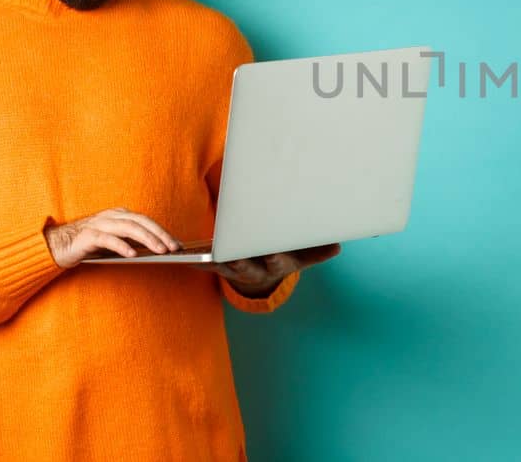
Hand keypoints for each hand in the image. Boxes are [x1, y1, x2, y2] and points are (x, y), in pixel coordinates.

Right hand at [42, 207, 183, 268]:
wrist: (57, 246)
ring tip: (159, 251)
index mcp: (119, 215)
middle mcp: (111, 216)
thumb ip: (131, 242)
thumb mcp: (115, 242)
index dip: (163, 231)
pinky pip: (107, 239)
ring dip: (147, 239)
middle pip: (141, 222)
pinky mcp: (88, 236)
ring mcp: (100, 224)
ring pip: (128, 228)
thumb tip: (157, 249)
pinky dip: (122, 246)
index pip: (146, 221)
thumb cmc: (89, 245)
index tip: (177, 244)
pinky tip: (132, 254)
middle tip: (173, 248)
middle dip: (160, 234)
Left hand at [188, 243, 341, 296]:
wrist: (263, 274)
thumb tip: (338, 246)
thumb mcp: (302, 256)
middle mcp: (254, 270)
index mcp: (274, 264)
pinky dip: (195, 261)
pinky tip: (182, 254)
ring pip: (222, 266)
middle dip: (237, 259)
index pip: (275, 261)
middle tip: (229, 252)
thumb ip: (317, 251)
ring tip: (200, 253)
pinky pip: (206, 265)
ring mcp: (235, 270)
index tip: (270, 252)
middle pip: (244, 265)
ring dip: (210, 261)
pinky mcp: (219, 267)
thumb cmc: (284, 256)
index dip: (272, 257)